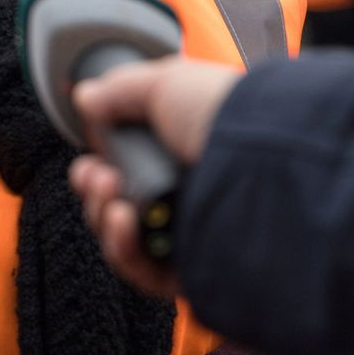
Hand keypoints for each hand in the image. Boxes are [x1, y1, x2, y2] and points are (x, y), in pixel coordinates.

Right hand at [68, 58, 242, 297]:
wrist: (267, 162)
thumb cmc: (226, 117)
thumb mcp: (165, 82)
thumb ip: (119, 90)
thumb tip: (87, 96)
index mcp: (185, 148)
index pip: (131, 165)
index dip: (101, 163)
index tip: (91, 156)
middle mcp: (190, 190)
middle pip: (119, 203)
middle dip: (95, 190)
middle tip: (96, 176)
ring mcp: (193, 232)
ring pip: (125, 240)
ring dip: (103, 216)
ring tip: (112, 198)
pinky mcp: (196, 269)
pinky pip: (145, 272)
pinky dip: (123, 248)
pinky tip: (122, 222)